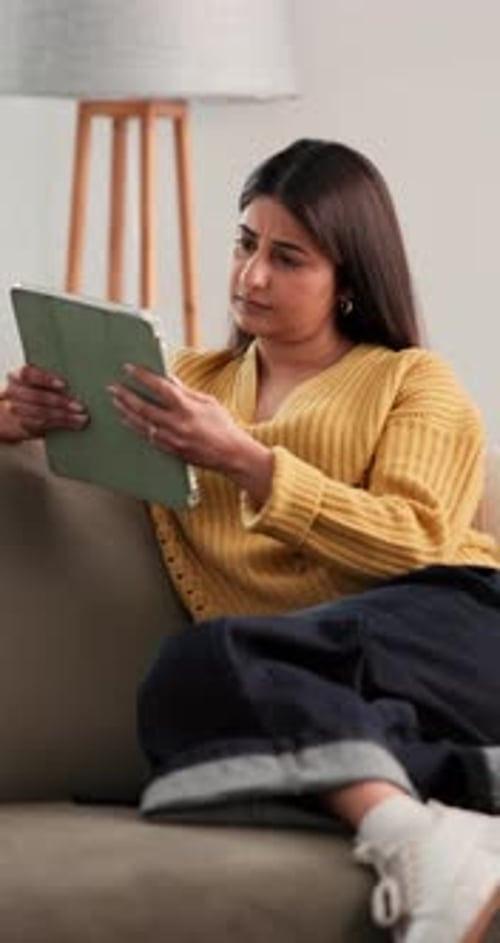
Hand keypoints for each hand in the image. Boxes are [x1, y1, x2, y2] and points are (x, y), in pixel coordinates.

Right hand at [4, 365, 88, 438]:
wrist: (14, 416)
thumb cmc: (34, 394)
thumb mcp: (40, 383)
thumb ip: (53, 381)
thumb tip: (80, 382)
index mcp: (19, 376)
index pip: (28, 374)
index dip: (46, 379)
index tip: (63, 384)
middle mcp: (14, 391)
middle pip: (37, 396)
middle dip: (60, 401)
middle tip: (79, 406)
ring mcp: (16, 409)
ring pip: (41, 412)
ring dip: (64, 416)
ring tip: (81, 417)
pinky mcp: (23, 424)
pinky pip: (42, 424)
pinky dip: (60, 424)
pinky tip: (74, 424)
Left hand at [109, 363, 273, 506]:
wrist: (232, 455)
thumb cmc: (224, 426)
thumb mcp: (208, 402)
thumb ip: (185, 391)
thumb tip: (168, 379)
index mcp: (188, 408)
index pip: (160, 387)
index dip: (142, 376)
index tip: (129, 368)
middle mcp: (177, 425)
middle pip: (143, 408)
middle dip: (126, 396)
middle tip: (113, 387)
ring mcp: (172, 440)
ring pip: (142, 425)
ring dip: (126, 412)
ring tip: (116, 402)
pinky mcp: (171, 451)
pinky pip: (148, 438)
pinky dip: (137, 427)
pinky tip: (129, 420)